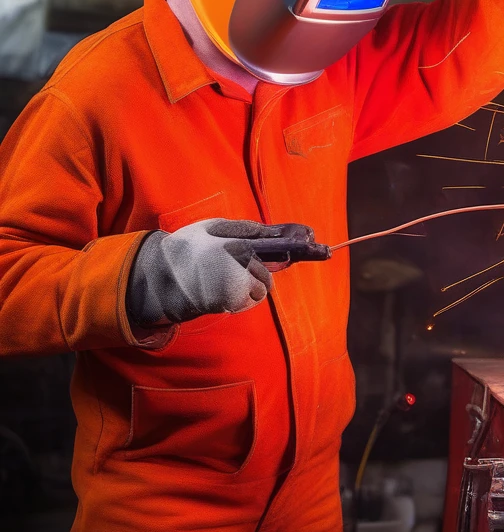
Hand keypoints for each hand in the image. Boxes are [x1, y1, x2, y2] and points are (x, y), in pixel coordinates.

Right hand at [126, 218, 316, 326]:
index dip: (299, 242)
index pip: (276, 242)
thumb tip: (281, 233)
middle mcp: (239, 265)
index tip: (317, 241)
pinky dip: (242, 296)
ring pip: (261, 286)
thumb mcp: (215, 228)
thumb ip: (250, 231)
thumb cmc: (189, 249)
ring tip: (220, 277)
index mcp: (235, 243)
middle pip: (268, 270)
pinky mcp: (233, 303)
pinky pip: (251, 298)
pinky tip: (220, 289)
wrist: (159, 280)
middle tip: (229, 264)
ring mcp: (236, 286)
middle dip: (257, 268)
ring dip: (249, 283)